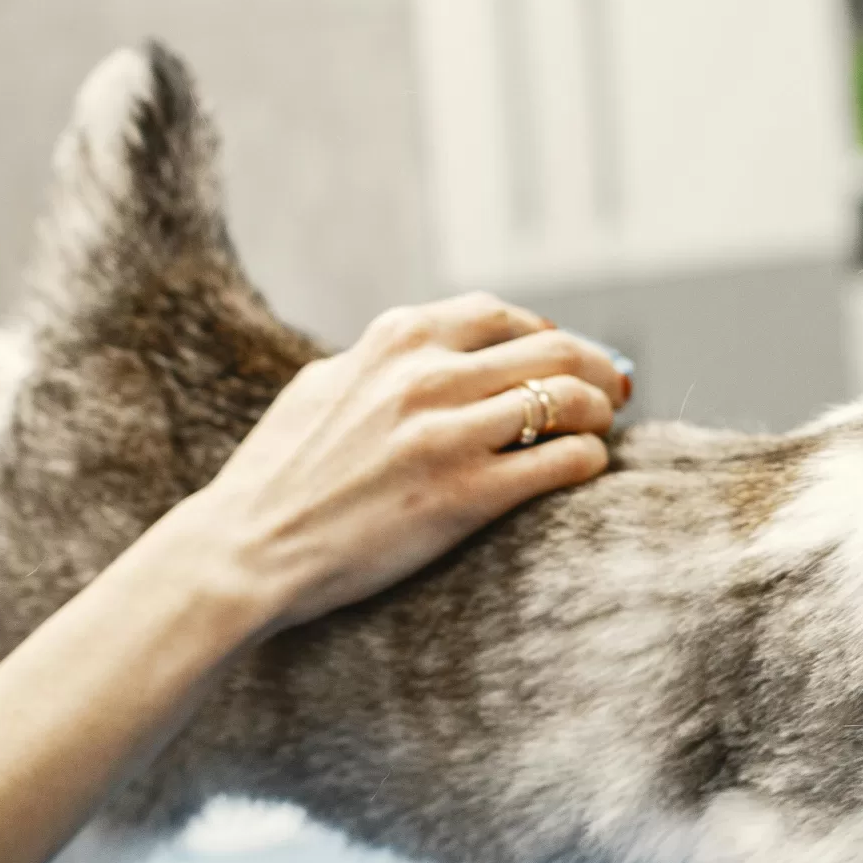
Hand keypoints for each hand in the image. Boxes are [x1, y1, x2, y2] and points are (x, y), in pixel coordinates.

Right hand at [174, 292, 627, 632]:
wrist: (247, 548)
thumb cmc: (277, 476)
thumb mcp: (322, 387)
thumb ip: (378, 362)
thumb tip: (431, 352)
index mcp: (393, 341)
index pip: (499, 314)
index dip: (546, 332)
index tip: (565, 355)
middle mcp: (426, 376)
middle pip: (551, 348)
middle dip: (595, 366)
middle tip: (615, 391)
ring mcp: (447, 434)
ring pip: (567, 399)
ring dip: (599, 413)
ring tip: (604, 432)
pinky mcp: (465, 496)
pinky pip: (561, 462)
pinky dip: (588, 460)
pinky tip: (587, 469)